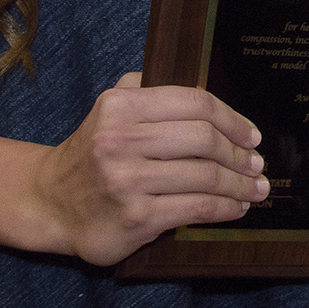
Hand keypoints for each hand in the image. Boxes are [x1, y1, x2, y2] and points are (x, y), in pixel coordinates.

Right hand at [30, 73, 267, 265]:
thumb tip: (207, 96)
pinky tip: (235, 208)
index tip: (252, 135)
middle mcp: (121, 140)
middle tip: (257, 164)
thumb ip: (148, 90)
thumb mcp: (109, 109)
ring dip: (239, 184)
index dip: (232, 119)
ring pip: (205, 176)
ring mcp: (128, 180)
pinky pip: (195, 208)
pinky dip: (224, 208)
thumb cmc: (92, 154)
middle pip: (204, 139)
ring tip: (255, 189)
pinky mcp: (136, 217)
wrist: (51, 202)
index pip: (194, 103)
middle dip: (239, 154)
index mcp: (120, 105)